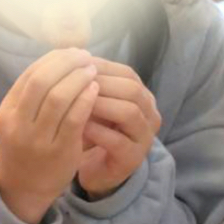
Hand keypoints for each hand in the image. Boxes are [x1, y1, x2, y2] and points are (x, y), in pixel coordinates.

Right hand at [0, 49, 99, 223]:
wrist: (23, 188)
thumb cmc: (26, 148)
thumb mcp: (18, 120)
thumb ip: (33, 95)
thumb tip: (61, 60)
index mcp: (7, 111)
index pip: (30, 74)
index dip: (53, 59)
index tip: (71, 53)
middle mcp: (17, 124)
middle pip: (42, 81)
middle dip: (66, 64)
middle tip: (85, 57)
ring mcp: (37, 139)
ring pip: (58, 97)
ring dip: (78, 79)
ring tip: (92, 71)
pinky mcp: (58, 151)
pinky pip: (74, 118)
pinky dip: (86, 99)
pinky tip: (95, 90)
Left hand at [76, 58, 161, 199]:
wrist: (98, 170)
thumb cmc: (95, 131)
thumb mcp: (94, 103)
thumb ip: (90, 82)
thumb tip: (73, 53)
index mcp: (142, 96)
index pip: (126, 73)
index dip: (100, 67)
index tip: (74, 65)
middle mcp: (150, 114)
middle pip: (132, 90)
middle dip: (101, 84)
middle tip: (73, 82)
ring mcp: (144, 137)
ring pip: (129, 113)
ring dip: (100, 105)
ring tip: (75, 102)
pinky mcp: (132, 158)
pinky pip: (117, 141)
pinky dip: (97, 131)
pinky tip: (78, 126)